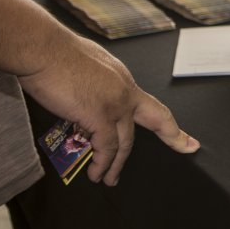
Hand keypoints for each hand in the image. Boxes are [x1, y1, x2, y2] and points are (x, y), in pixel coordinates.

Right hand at [17, 37, 198, 184]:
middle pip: (155, 119)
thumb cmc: (54, 52)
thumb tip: (89, 96)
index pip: (150, 104)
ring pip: (125, 142)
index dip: (169, 120)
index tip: (187, 132)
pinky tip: (96, 172)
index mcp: (123, 79)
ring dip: (116, 164)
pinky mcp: (99, 115)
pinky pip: (105, 147)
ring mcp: (115, 104)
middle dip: (173, 136)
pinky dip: (101, 163)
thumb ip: (96, 84)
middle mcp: (125, 91)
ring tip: (109, 180)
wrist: (42, 48)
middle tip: (187, 148)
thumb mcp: (88, 65)